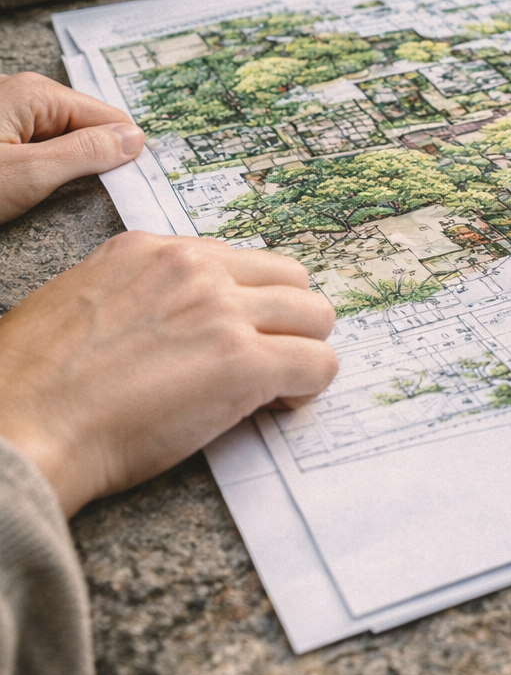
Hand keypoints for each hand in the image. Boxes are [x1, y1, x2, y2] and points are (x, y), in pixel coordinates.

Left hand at [0, 71, 144, 223]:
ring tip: (41, 193)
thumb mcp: (28, 174)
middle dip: (88, 160)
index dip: (121, 153)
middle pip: (82, 126)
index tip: (131, 188)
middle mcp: (22, 91)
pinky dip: (40, 165)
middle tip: (74, 196)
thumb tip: (134, 139)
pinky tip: (24, 186)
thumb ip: (84, 153)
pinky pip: (34, 143)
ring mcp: (5, 109)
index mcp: (35, 92)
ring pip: (58, 138)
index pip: (106, 118)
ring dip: (62, 165)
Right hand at [0, 233, 337, 515]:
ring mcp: (222, 312)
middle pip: (290, 276)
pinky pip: (317, 364)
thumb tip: (167, 317)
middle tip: (270, 356)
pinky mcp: (242, 363)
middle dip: (287, 318)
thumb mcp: (79, 298)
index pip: (237, 259)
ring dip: (304, 349)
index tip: (237, 331)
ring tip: (279, 383)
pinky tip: (281, 404)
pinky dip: (308, 387)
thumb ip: (135, 292)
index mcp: (152, 249)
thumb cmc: (33, 383)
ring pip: (316, 314)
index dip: (245, 300)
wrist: (23, 426)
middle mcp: (194, 268)